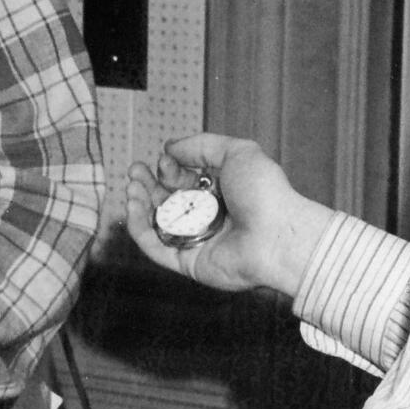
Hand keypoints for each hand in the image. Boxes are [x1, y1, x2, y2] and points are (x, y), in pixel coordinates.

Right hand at [123, 133, 338, 300]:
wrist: (277, 236)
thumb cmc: (266, 194)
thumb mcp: (237, 152)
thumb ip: (201, 146)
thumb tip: (170, 147)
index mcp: (221, 193)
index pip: (184, 180)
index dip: (169, 169)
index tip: (163, 160)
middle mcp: (208, 217)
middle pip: (166, 201)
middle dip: (147, 184)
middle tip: (134, 171)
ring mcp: (196, 240)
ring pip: (157, 224)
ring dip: (139, 204)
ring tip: (131, 187)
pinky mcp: (188, 262)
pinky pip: (156, 247)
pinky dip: (139, 228)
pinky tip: (132, 207)